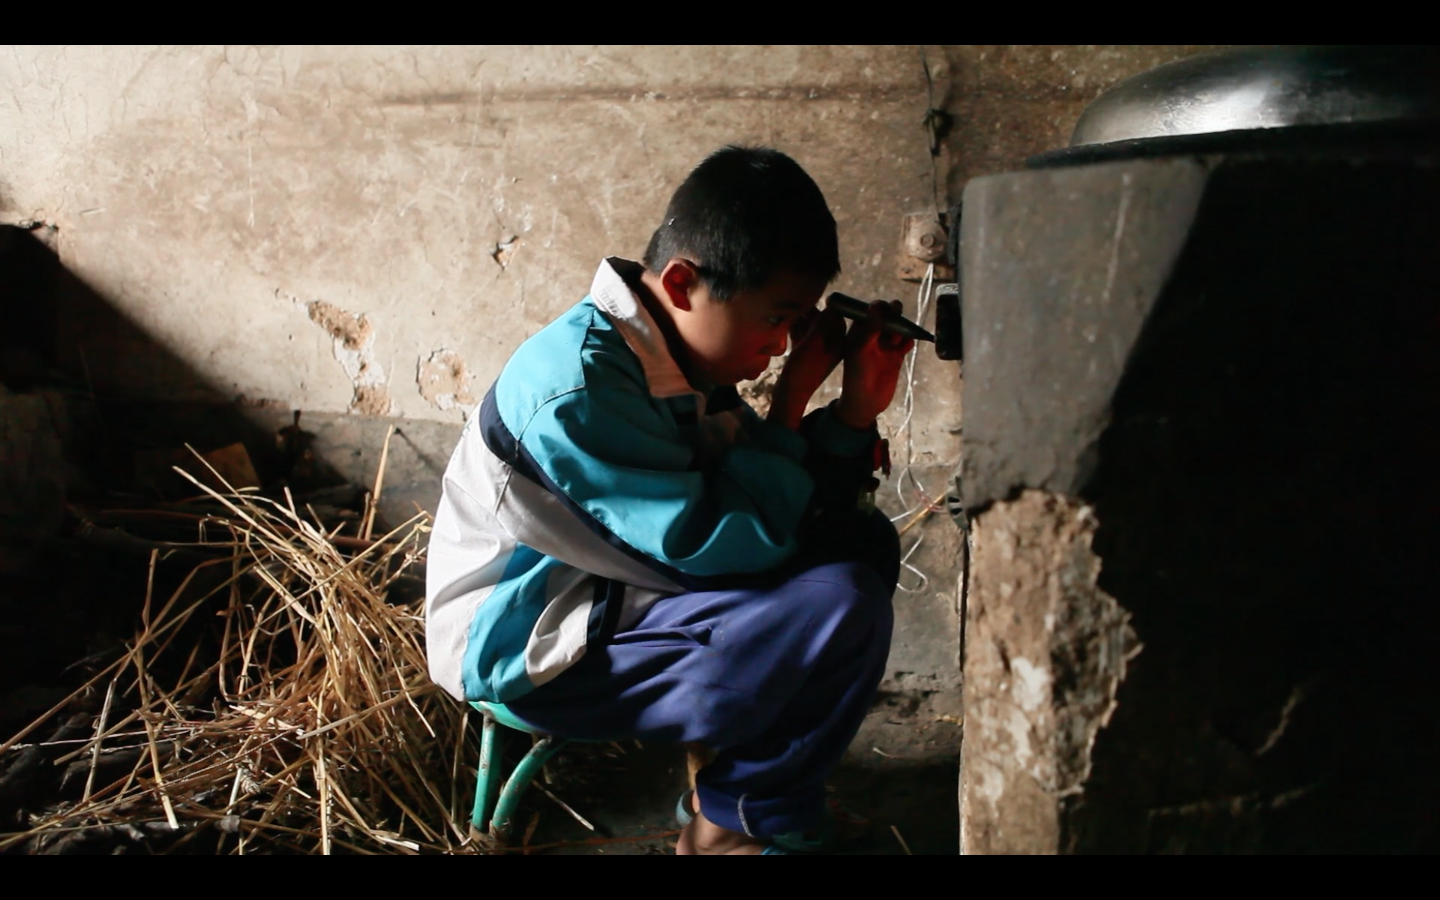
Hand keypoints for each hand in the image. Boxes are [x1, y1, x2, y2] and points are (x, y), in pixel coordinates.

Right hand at [768, 305, 845, 429]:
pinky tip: (783, 327)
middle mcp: (830, 344)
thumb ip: (823, 324)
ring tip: (787, 315)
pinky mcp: (804, 351)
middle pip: (821, 319)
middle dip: (808, 312)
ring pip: (809, 325)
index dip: (823, 307)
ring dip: (799, 319)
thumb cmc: (802, 370)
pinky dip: (793, 328)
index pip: (835, 316)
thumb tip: (831, 305)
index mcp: (838, 343)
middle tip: (795, 307)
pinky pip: (800, 333)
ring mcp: (817, 348)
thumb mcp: (813, 344)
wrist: (789, 394)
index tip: (809, 301)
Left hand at [835, 300, 913, 429]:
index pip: (871, 310)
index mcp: (858, 331)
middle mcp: (872, 335)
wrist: (866, 402)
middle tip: (897, 316)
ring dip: (902, 328)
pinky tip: (905, 346)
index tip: (886, 309)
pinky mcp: (896, 356)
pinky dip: (908, 341)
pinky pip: (906, 342)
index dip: (879, 307)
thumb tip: (879, 304)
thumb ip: (871, 327)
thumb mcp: (862, 349)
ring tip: (899, 336)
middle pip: (887, 316)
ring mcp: (885, 345)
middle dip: (893, 314)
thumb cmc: (858, 375)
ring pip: (898, 328)